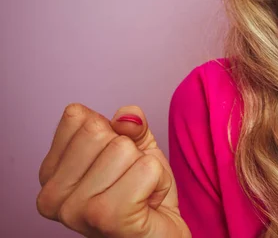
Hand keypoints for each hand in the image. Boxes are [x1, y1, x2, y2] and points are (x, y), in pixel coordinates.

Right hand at [36, 103, 190, 237]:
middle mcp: (52, 195)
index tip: (118, 164)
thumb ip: (130, 123)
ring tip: (141, 193)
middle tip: (133, 181)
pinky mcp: (107, 217)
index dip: (112, 133)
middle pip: (100, 131)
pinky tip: (148, 203)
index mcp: (51, 174)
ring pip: (125, 148)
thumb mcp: (137, 147)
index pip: (78, 117)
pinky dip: (160, 181)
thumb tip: (127, 116)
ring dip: (148, 169)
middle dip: (132, 151)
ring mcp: (76, 209)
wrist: (160, 237)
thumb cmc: (145, 195)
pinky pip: (147, 168)